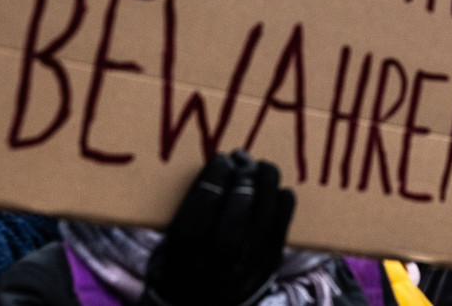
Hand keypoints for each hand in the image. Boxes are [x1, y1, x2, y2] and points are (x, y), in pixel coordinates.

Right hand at [143, 150, 294, 305]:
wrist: (201, 301)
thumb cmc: (182, 259)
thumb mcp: (169, 241)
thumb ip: (188, 210)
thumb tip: (220, 166)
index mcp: (180, 261)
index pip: (194, 222)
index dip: (211, 184)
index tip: (221, 160)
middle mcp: (213, 271)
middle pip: (231, 228)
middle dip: (241, 187)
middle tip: (244, 160)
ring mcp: (244, 271)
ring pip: (261, 226)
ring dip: (265, 189)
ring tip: (262, 166)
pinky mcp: (269, 265)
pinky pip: (281, 229)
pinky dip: (282, 204)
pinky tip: (276, 189)